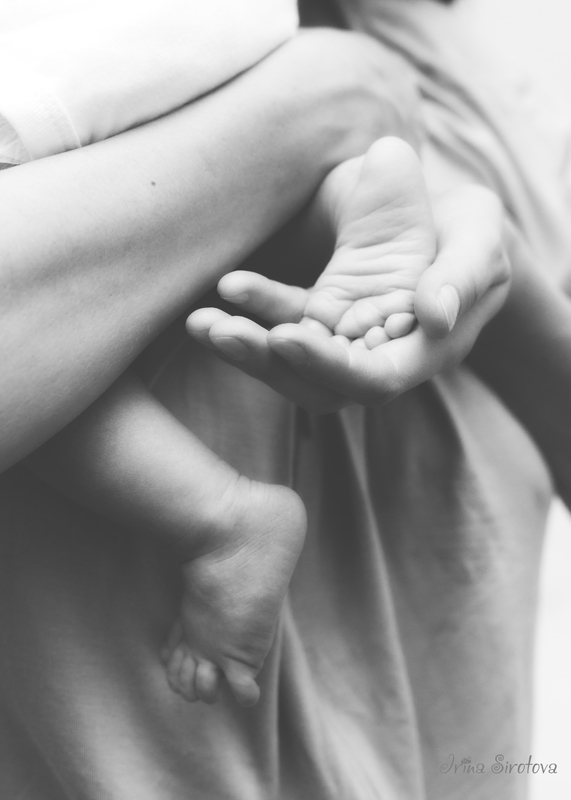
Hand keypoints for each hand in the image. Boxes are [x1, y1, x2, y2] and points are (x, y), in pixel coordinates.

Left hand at [186, 186, 510, 412]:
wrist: (442, 213)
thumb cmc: (465, 225)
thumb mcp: (478, 233)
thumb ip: (464, 271)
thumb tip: (436, 316)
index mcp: (426, 348)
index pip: (375, 378)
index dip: (329, 367)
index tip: (283, 337)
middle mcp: (381, 355)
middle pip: (322, 383)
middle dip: (270, 362)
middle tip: (221, 331)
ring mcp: (347, 340)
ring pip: (294, 362)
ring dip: (247, 347)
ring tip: (202, 323)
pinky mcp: (321, 316)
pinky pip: (283, 319)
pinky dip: (253, 308)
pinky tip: (223, 290)